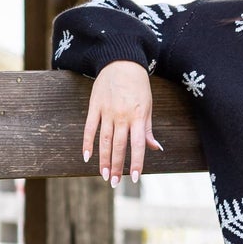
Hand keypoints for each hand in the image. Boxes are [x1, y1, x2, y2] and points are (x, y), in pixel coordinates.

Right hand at [81, 59, 161, 184]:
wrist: (121, 61)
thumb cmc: (138, 85)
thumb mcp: (148, 106)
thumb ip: (148, 129)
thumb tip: (156, 148)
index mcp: (137, 117)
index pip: (137, 145)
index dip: (136, 163)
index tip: (134, 178)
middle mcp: (122, 116)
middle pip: (118, 146)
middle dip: (116, 166)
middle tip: (113, 182)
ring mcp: (107, 111)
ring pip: (104, 140)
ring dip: (103, 159)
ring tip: (102, 175)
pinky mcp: (94, 106)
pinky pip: (89, 127)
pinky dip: (87, 142)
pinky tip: (86, 156)